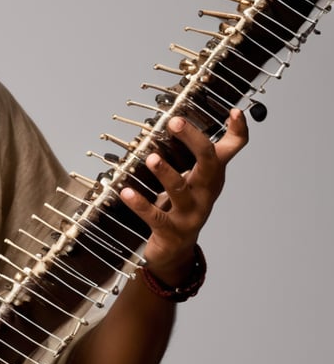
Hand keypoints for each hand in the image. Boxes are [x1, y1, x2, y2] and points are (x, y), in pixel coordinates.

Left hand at [119, 109, 248, 284]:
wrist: (176, 251)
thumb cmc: (181, 207)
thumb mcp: (192, 179)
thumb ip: (190, 154)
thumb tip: (178, 117)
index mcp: (212, 176)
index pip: (233, 150)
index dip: (238, 131)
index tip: (236, 112)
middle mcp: (206, 192)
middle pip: (208, 163)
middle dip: (193, 140)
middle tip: (175, 122)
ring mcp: (190, 213)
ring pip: (181, 189)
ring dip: (166, 172)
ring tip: (151, 158)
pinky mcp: (171, 231)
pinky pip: (155, 216)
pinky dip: (139, 204)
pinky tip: (125, 192)